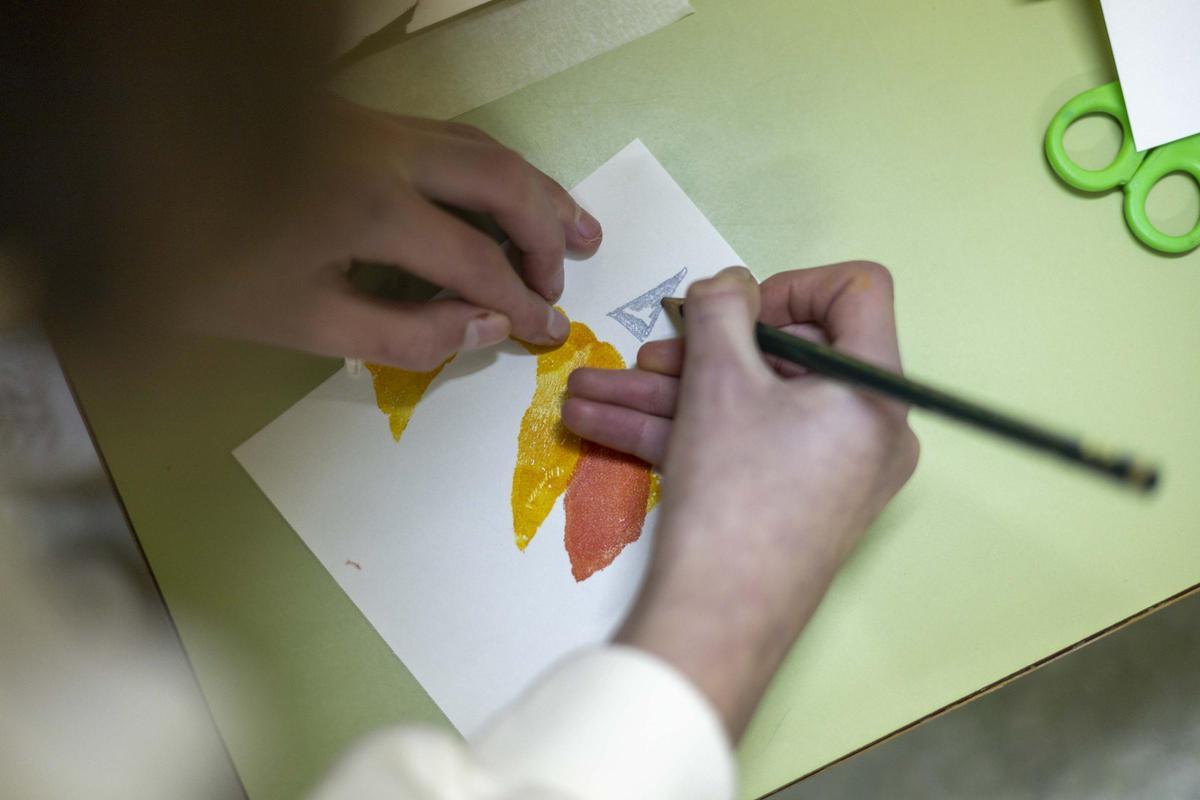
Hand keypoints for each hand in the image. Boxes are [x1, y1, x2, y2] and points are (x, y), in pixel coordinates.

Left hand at [181, 97, 602, 368]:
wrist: (117, 183)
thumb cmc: (199, 269)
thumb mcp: (296, 324)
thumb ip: (402, 334)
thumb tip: (487, 326)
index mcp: (368, 206)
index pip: (476, 258)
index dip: (521, 300)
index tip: (548, 331)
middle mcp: (380, 149)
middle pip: (498, 178)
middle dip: (546, 228)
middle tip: (571, 271)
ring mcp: (365, 123)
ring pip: (475, 143)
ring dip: (528, 187)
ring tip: (571, 225)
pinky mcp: (349, 117)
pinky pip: (444, 135)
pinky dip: (488, 167)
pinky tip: (496, 193)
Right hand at [563, 263, 918, 736]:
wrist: (719, 620)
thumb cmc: (734, 492)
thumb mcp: (719, 380)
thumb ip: (721, 309)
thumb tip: (728, 283)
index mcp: (872, 389)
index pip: (856, 292)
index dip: (789, 286)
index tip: (734, 314)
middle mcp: (866, 427)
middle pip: (787, 353)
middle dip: (701, 350)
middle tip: (649, 354)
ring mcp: (830, 469)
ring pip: (748, 405)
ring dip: (668, 393)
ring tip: (589, 391)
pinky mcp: (793, 500)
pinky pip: (743, 445)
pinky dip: (681, 431)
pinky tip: (602, 424)